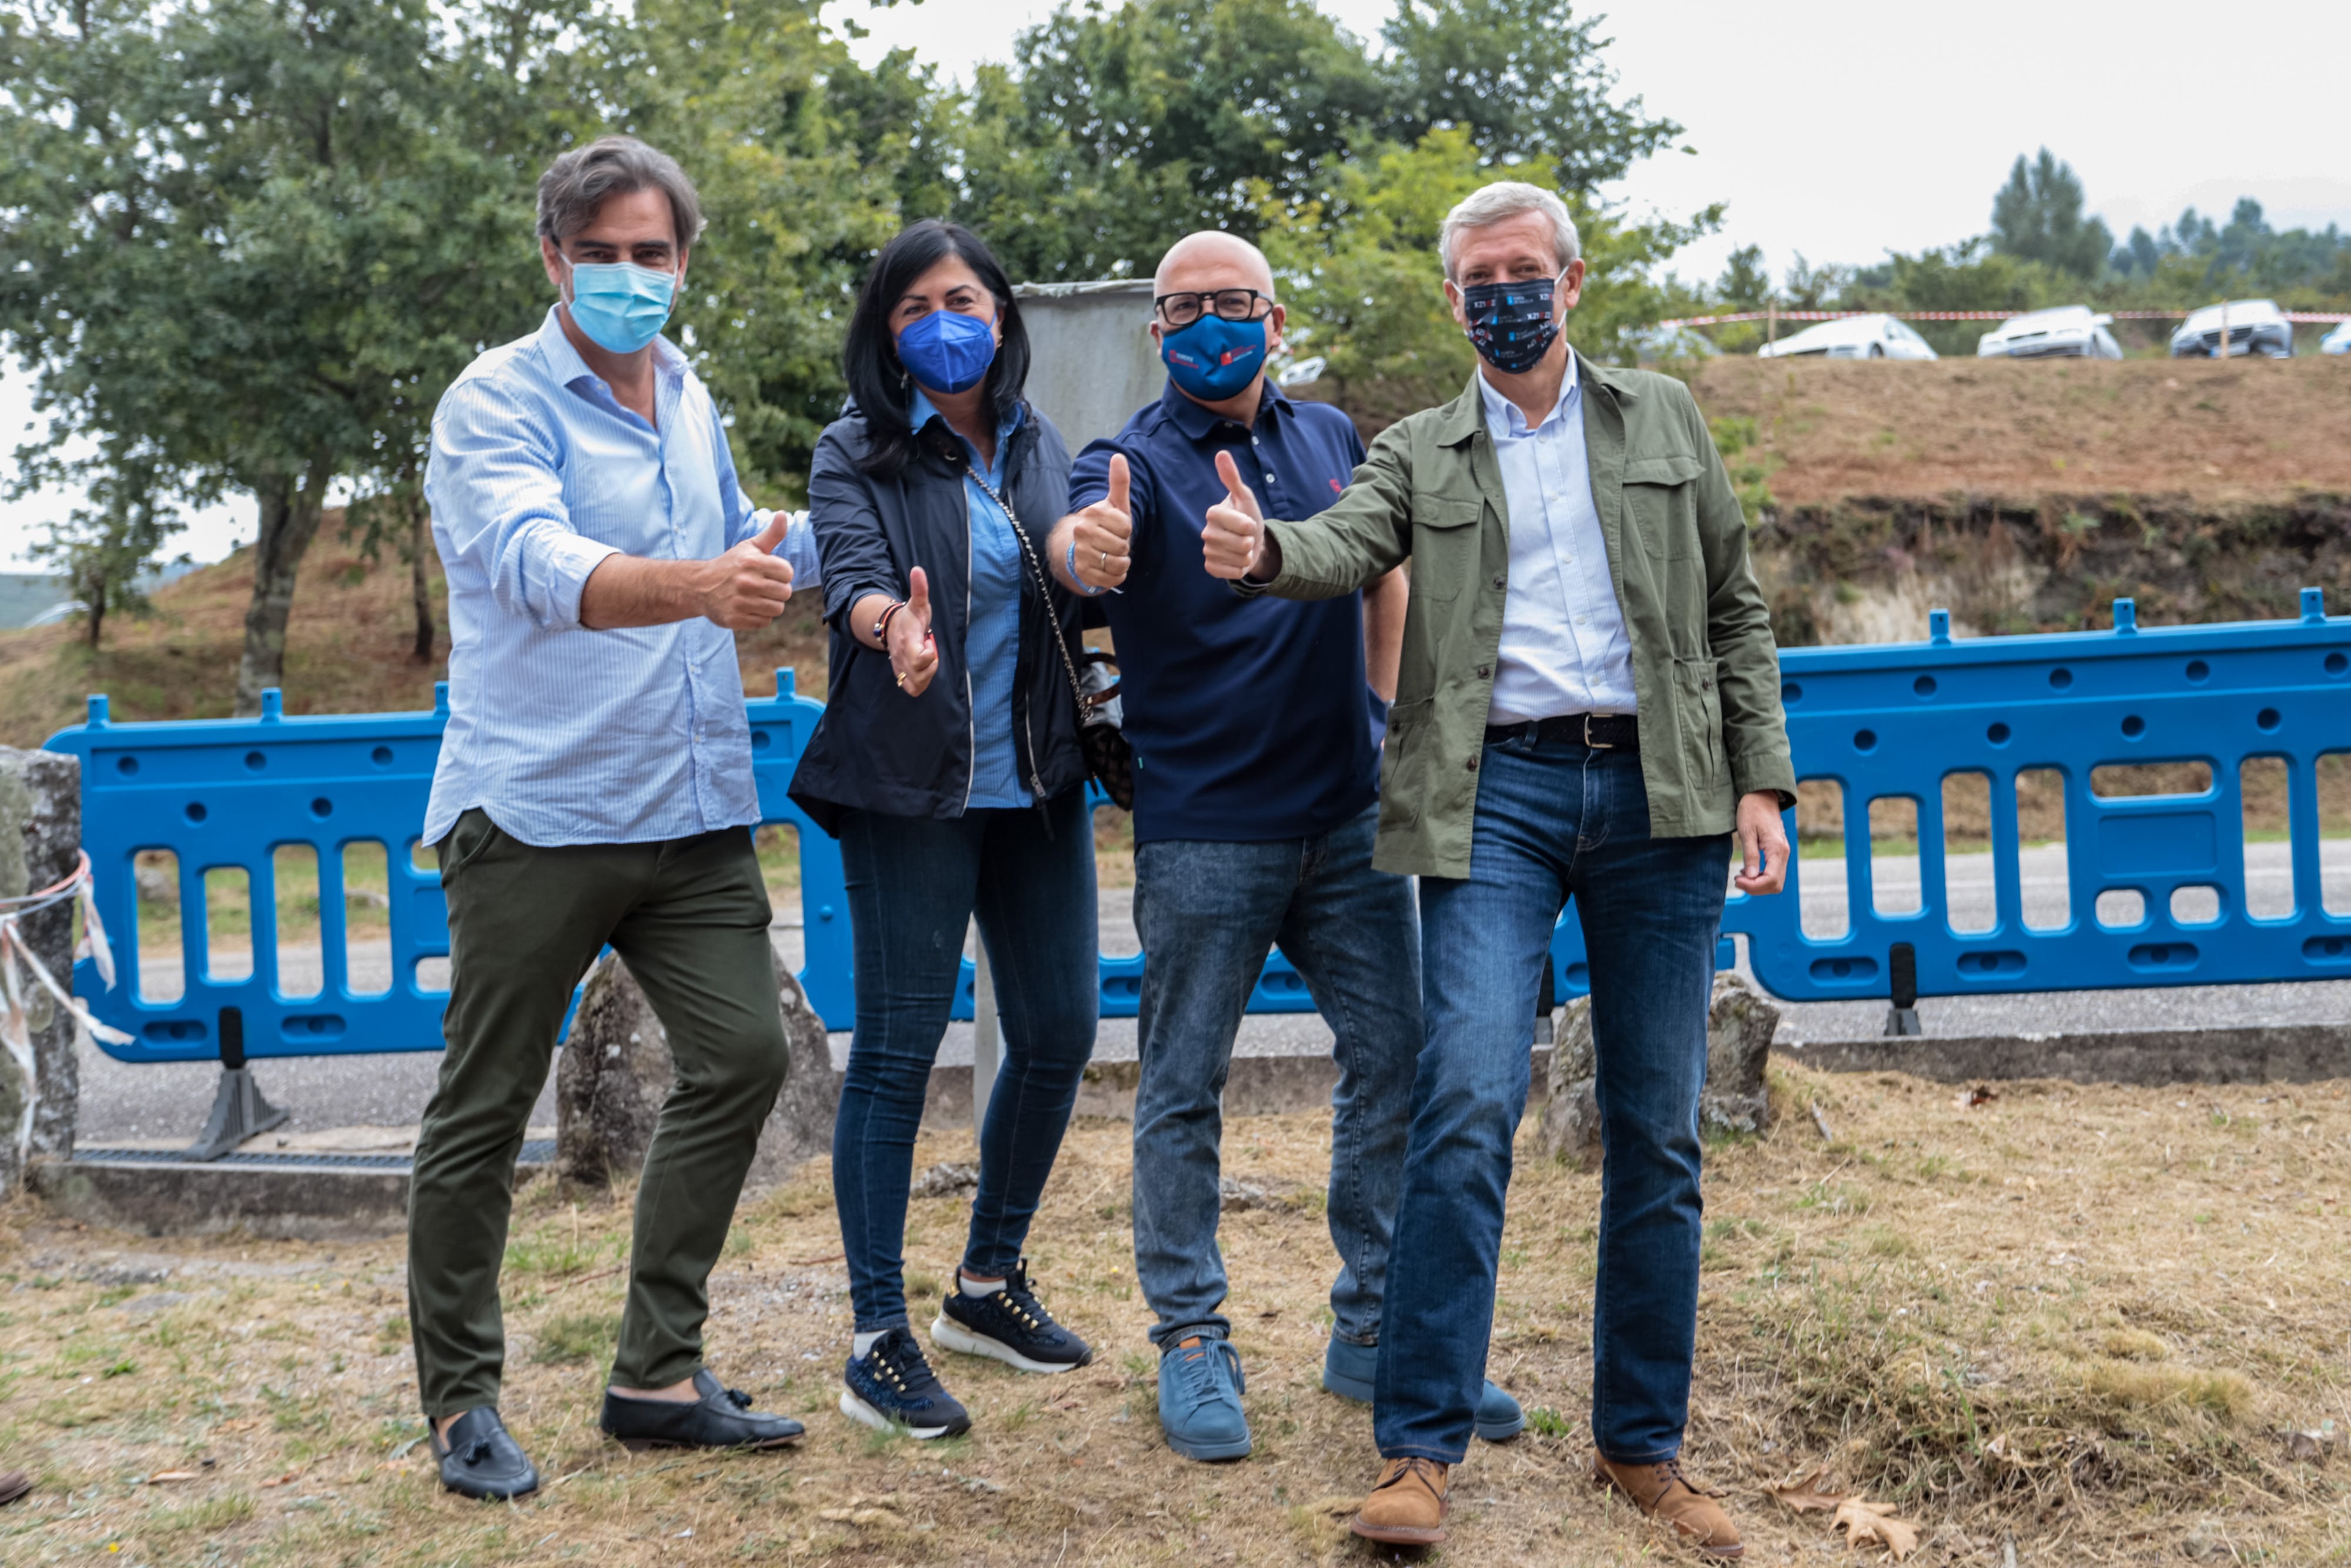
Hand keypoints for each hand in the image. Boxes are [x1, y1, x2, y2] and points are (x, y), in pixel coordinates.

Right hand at [696, 511, 794, 629]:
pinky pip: (764, 622)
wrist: (700, 586)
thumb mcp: (749, 547)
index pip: (788, 573)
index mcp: (751, 562)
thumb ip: (771, 534)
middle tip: (763, 586)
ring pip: (777, 609)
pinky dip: (759, 617)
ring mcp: (739, 602)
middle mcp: (745, 582)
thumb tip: (783, 514)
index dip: (782, 573)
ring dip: (770, 604)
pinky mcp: (735, 619)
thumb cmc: (731, 565)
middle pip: (785, 593)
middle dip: (777, 590)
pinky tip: (748, 608)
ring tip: (756, 597)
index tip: (769, 572)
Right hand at [888, 566, 938, 696]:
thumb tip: (918, 570)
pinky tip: (924, 668)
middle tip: (928, 649)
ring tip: (926, 660)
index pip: (921, 658)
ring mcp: (901, 668)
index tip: (929, 641)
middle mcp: (902, 658)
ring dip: (927, 676)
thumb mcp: (918, 603)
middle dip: (930, 665)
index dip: (930, 654)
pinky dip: (920, 683)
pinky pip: (912, 689)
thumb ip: (919, 588)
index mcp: (908, 641)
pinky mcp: (902, 675)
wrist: (891, 628)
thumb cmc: (910, 617)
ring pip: (916, 686)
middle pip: (919, 676)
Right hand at [1070, 453, 1133, 589]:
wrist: (1080, 547)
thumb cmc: (1105, 524)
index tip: (1116, 528)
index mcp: (1092, 513)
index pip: (1126, 527)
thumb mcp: (1115, 504)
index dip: (1126, 530)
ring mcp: (1080, 552)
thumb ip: (1119, 482)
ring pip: (1118, 564)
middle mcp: (1082, 531)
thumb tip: (1119, 455)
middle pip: (1122, 546)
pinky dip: (1115, 577)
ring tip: (1110, 555)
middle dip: (1123, 547)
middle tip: (1112, 543)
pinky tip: (1106, 568)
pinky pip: (1111, 579)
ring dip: (1121, 563)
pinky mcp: (1081, 572)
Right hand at [1201, 449, 1268, 579]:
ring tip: (1243, 548)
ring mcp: (1207, 550)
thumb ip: (1232, 478)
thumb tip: (1221, 453)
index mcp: (1213, 513)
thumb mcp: (1244, 497)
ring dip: (1247, 556)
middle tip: (1247, 537)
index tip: (1249, 522)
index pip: (1238, 523)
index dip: (1249, 525)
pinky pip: (1229, 572)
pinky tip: (1237, 560)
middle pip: (1239, 543)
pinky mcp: (1210, 567)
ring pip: (1236, 559)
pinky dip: (1239, 568)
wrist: (1252, 542)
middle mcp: (1206, 532)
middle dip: (1250, 542)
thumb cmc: (1248, 517)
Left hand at [1733, 790, 1790, 895]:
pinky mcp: (1779, 853)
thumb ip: (1751, 855)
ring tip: (1741, 876)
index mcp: (1777, 849)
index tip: (1737, 880)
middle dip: (1756, 888)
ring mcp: (1783, 853)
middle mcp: (1784, 853)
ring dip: (1758, 884)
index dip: (1754, 886)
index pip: (1771, 880)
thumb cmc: (1752, 810)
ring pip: (1776, 881)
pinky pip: (1774, 873)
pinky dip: (1761, 878)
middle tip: (1737, 880)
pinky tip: (1748, 871)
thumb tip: (1751, 877)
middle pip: (1776, 885)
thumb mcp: (1746, 832)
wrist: (1762, 796)